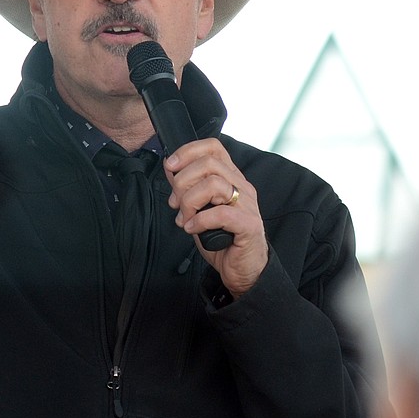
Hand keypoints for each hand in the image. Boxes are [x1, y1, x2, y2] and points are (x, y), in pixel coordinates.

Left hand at [164, 138, 267, 297]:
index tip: (170, 167)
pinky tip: (193, 228)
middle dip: (183, 181)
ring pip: (214, 184)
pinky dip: (200, 220)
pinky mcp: (248, 224)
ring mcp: (247, 205)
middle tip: (175, 203)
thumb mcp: (198, 209)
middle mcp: (241, 187)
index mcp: (231, 178)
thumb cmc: (222, 240)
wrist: (243, 270)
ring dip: (190, 201)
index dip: (188, 152)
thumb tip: (170, 169)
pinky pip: (222, 213)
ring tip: (185, 218)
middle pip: (209, 163)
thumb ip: (187, 189)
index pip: (213, 148)